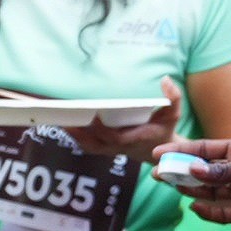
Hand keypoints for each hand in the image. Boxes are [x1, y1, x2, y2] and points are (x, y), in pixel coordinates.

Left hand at [67, 77, 182, 166]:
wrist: (158, 150)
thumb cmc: (164, 129)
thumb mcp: (173, 113)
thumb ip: (173, 97)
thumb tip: (165, 80)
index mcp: (134, 139)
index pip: (115, 138)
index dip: (103, 130)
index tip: (94, 116)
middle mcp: (118, 147)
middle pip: (94, 143)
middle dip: (78, 131)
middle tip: (63, 116)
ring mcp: (109, 149)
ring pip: (86, 145)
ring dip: (72, 133)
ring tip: (56, 117)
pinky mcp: (103, 147)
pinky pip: (85, 143)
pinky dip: (74, 134)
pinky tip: (63, 121)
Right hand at [156, 136, 230, 225]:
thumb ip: (224, 170)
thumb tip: (193, 172)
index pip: (203, 149)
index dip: (181, 151)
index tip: (158, 152)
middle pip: (201, 172)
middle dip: (179, 173)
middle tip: (158, 174)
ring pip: (208, 192)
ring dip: (190, 190)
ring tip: (172, 188)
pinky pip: (221, 213)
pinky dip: (208, 212)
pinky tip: (195, 207)